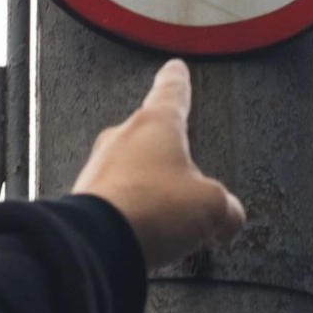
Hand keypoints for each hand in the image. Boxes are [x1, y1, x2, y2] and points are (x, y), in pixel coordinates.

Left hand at [72, 59, 245, 269]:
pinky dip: (131, 214)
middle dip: (168, 158)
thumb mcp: (212, 208)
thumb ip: (227, 207)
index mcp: (156, 124)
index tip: (175, 68)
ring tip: (167, 223)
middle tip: (186, 180)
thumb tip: (229, 216)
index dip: (178, 80)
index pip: (172, 91)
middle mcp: (123, 137)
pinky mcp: (84, 197)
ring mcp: (99, 166)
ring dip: (149, 190)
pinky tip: (143, 237)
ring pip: (132, 171)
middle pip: (151, 137)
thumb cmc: (149, 210)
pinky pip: (115, 199)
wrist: (97, 244)